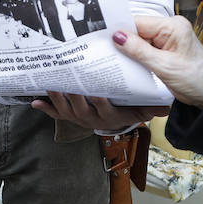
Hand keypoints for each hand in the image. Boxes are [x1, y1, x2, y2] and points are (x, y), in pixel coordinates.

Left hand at [31, 93, 169, 131]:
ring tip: (50, 86)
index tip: (95, 92)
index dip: (99, 101)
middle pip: (80, 109)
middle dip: (72, 96)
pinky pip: (55, 114)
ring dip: (56, 99)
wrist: (114, 122)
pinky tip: (35, 101)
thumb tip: (168, 106)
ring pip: (65, 110)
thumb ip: (152, 108)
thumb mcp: (141, 111)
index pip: (104, 109)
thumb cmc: (127, 111)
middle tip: (67, 81)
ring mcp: (78, 118)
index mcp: (109, 116)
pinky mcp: (69, 116)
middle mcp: (91, 118)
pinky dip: (44, 108)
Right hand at [113, 16, 202, 107]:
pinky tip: (128, 64)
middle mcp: (170, 28)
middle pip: (138, 30)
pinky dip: (137, 57)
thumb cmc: (196, 79)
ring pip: (140, 40)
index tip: (103, 39)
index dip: (121, 30)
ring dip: (129, 51)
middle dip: (123, 42)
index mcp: (172, 26)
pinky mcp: (166, 49)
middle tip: (106, 52)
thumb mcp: (164, 66)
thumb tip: (118, 36)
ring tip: (115, 60)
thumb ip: (139, 50)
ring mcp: (168, 39)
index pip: (138, 22)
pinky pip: (146, 49)